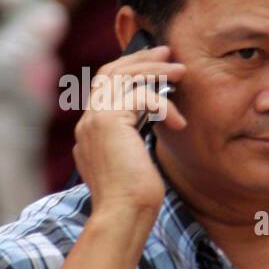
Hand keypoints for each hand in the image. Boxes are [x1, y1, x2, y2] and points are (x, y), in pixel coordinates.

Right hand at [72, 44, 185, 218]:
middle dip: (140, 59)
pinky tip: (179, 123)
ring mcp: (94, 120)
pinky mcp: (108, 122)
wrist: (123, 216)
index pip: (104, 86)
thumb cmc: (134, 199)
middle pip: (110, 72)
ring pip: (123, 77)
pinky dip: (163, 104)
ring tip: (181, 72)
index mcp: (90, 131)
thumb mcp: (132, 161)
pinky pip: (139, 96)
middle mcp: (87, 122)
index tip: (154, 62)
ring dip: (155, 71)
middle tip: (167, 52)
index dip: (128, 69)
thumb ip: (131, 138)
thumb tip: (147, 120)